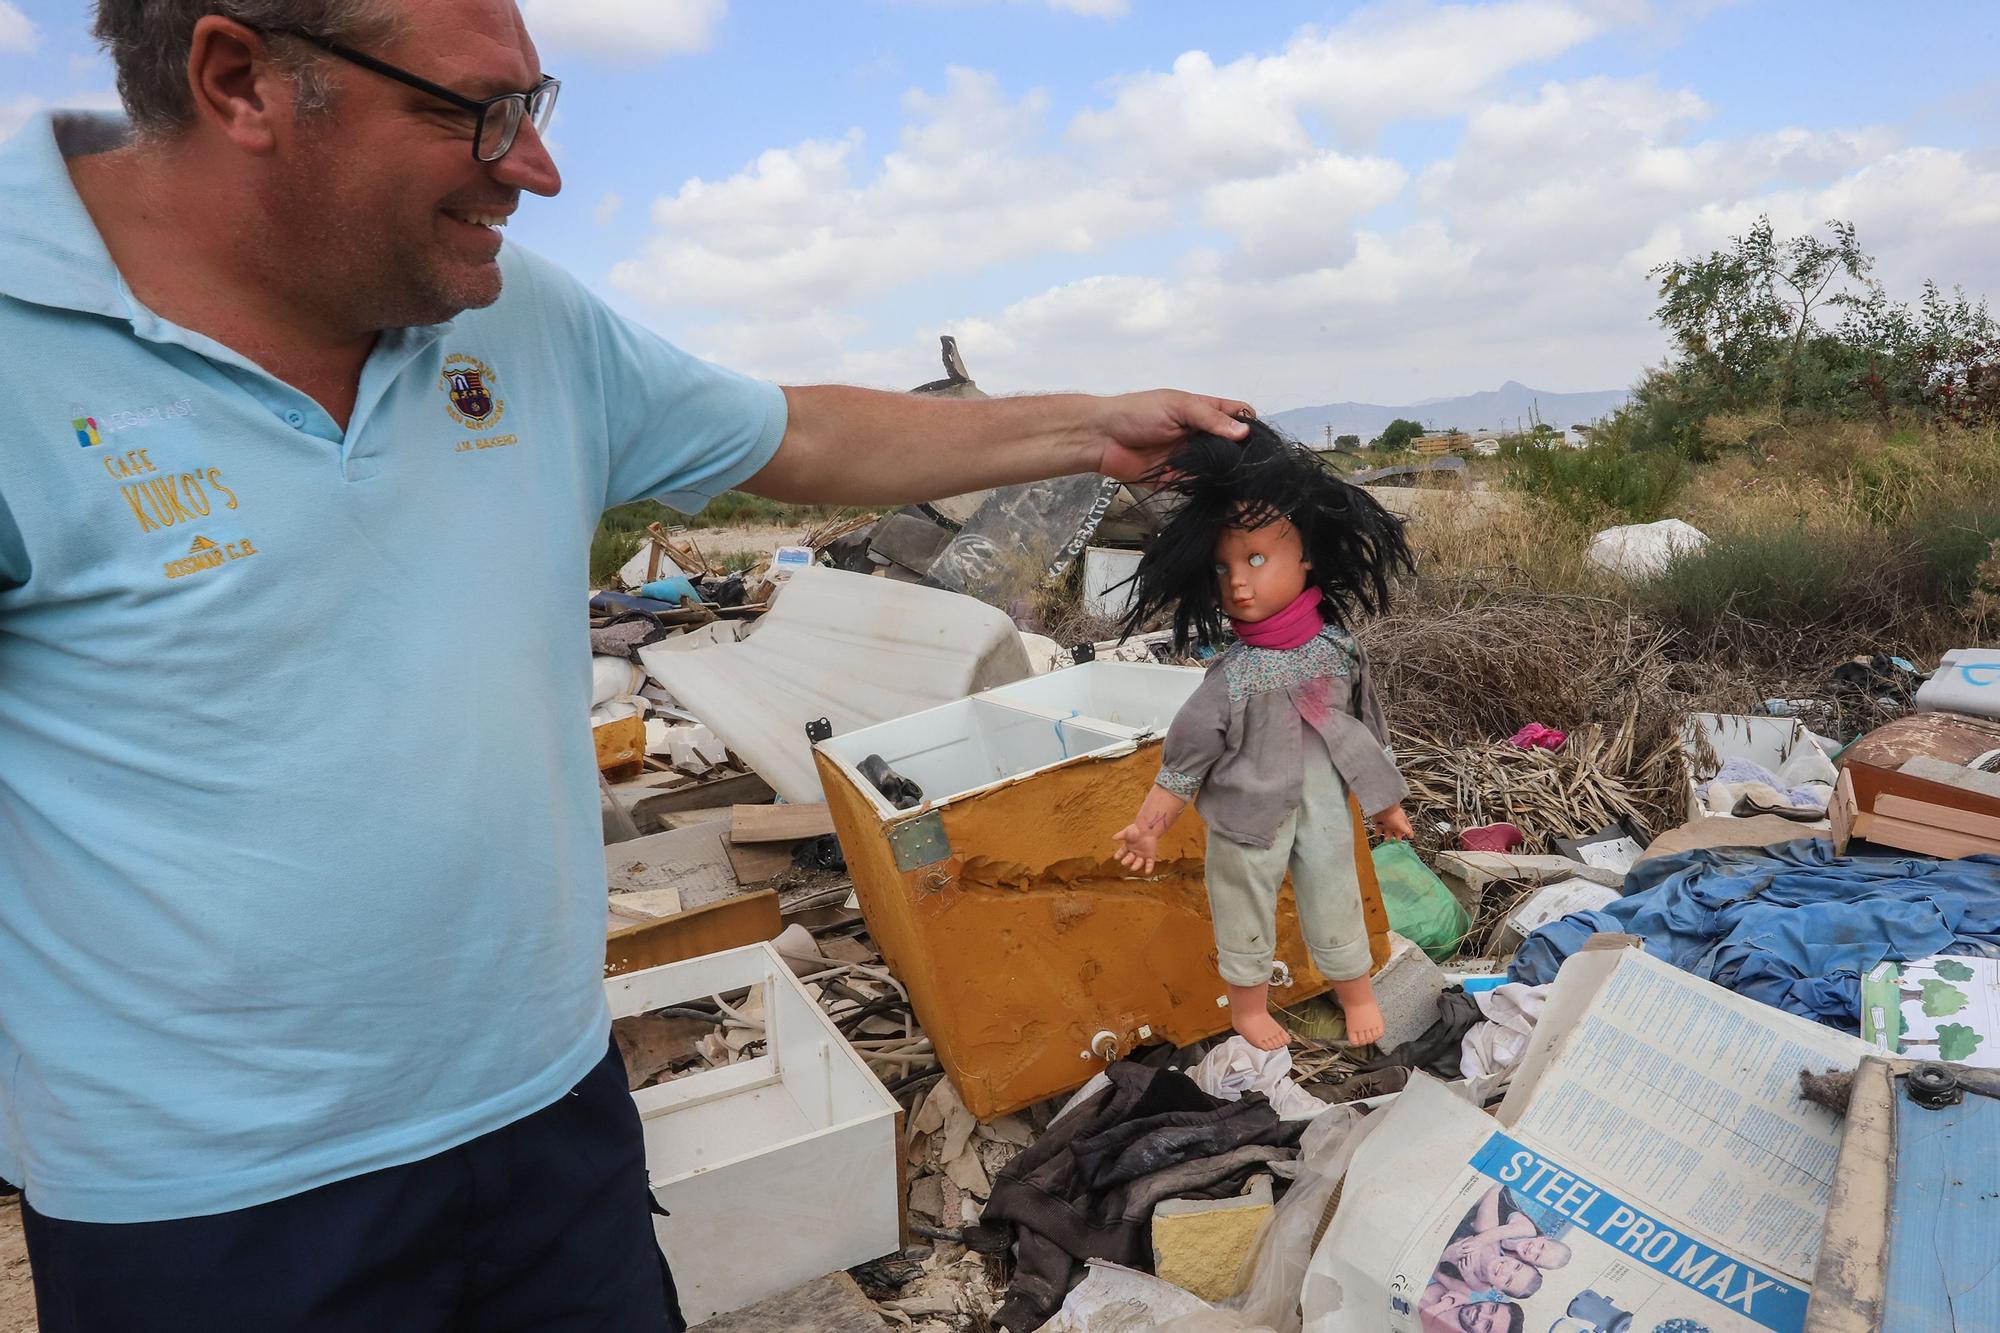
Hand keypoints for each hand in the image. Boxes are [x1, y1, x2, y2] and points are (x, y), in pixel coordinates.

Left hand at [1092, 390, 1254, 481]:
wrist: (1101, 437)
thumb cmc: (1137, 413)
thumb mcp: (1178, 407)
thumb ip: (1210, 419)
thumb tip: (1244, 432)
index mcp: (1202, 411)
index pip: (1237, 415)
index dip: (1249, 424)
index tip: (1255, 437)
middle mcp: (1199, 435)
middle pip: (1231, 446)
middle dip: (1239, 455)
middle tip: (1244, 463)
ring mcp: (1190, 458)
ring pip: (1217, 469)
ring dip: (1221, 473)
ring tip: (1226, 476)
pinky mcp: (1176, 479)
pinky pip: (1196, 486)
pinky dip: (1200, 486)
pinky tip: (1199, 483)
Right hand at [1113, 823, 1159, 873]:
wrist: (1148, 827)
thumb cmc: (1137, 829)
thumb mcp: (1127, 832)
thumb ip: (1120, 835)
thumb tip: (1113, 838)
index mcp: (1129, 846)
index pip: (1122, 852)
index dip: (1119, 855)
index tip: (1116, 857)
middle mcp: (1135, 852)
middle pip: (1130, 859)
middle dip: (1127, 861)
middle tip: (1123, 863)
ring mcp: (1143, 854)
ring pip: (1139, 862)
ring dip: (1136, 866)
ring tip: (1133, 868)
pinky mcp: (1151, 855)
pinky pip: (1150, 863)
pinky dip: (1149, 867)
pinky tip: (1147, 872)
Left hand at [1372, 805, 1413, 841]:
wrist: (1383, 809)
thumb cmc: (1395, 816)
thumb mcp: (1403, 825)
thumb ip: (1408, 831)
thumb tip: (1412, 837)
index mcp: (1402, 822)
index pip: (1407, 829)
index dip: (1408, 833)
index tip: (1409, 838)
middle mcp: (1395, 823)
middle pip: (1396, 832)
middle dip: (1397, 837)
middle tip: (1396, 841)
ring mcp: (1387, 823)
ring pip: (1387, 832)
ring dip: (1387, 837)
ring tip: (1386, 840)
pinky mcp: (1379, 822)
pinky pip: (1378, 829)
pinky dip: (1378, 833)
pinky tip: (1378, 835)